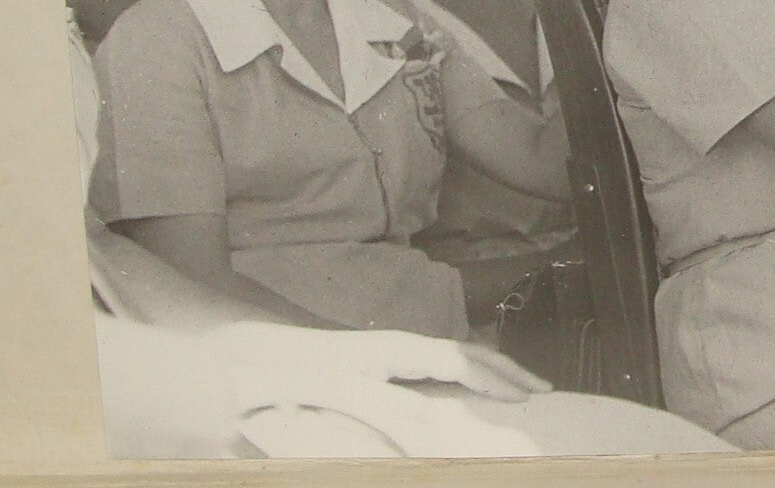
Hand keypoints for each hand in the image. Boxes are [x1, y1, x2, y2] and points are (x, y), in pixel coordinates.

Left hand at [206, 323, 550, 402]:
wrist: (221, 352)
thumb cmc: (258, 383)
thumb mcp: (300, 404)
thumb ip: (337, 426)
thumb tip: (395, 433)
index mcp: (374, 356)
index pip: (446, 360)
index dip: (487, 378)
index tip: (520, 395)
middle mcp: (385, 349)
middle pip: (459, 351)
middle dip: (505, 369)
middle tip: (545, 389)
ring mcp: (382, 352)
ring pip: (451, 355)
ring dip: (490, 370)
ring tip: (525, 387)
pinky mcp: (375, 361)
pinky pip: (435, 363)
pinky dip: (466, 371)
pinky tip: (476, 389)